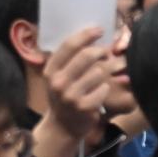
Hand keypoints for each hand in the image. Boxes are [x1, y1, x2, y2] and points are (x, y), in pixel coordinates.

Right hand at [40, 26, 113, 145]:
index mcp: (51, 70)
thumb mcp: (58, 77)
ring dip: (104, 73)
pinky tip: (99, 93)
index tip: (100, 30)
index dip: (86, 34)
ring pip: (98, 72)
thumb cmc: (64, 96)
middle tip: (106, 53)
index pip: (69, 45)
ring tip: (100, 79)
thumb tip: (89, 36)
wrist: (62, 127)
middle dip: (101, 51)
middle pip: (86, 56)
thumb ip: (68, 59)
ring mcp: (70, 96)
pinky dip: (105, 89)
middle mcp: (58, 82)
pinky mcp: (84, 107)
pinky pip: (103, 89)